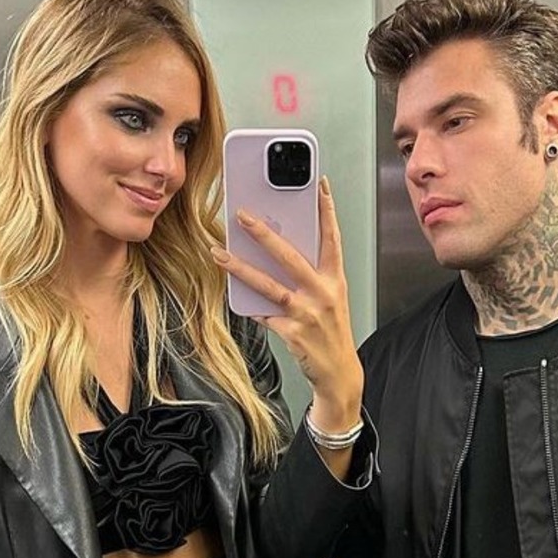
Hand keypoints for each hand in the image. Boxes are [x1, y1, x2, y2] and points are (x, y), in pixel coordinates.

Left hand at [212, 175, 363, 432]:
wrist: (339, 372)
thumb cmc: (331, 332)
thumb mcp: (330, 299)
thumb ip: (309, 276)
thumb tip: (275, 254)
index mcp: (335, 280)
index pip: (331, 238)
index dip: (326, 210)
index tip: (319, 185)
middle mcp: (323, 293)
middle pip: (291, 256)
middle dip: (265, 233)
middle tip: (243, 214)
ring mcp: (307, 313)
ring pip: (268, 285)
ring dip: (240, 268)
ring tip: (219, 253)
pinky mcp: (292, 332)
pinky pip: (263, 314)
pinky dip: (250, 306)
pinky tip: (238, 298)